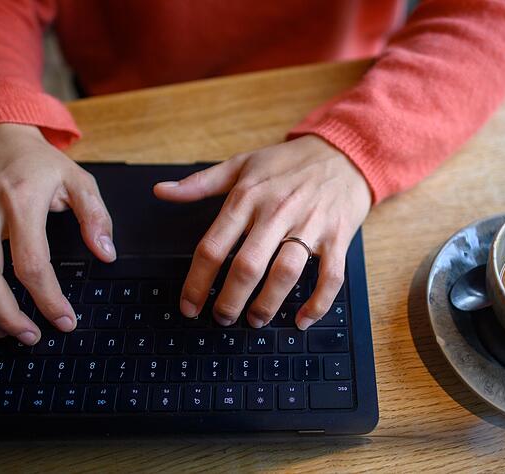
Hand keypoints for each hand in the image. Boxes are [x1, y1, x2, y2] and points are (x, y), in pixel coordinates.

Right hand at [0, 123, 115, 344]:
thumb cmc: (36, 163)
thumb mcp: (78, 180)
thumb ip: (96, 216)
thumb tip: (106, 253)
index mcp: (22, 199)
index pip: (32, 261)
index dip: (48, 299)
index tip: (64, 321)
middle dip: (6, 316)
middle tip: (30, 336)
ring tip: (3, 329)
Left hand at [154, 135, 371, 329]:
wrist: (343, 151)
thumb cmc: (288, 162)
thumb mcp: (241, 164)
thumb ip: (199, 182)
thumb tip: (161, 191)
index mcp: (248, 196)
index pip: (213, 246)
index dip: (196, 282)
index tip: (189, 306)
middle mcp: (277, 211)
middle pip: (247, 266)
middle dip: (230, 301)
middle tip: (221, 319)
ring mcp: (310, 225)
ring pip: (285, 273)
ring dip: (267, 304)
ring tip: (255, 320)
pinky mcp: (338, 236)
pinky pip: (330, 277)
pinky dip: (317, 304)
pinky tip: (301, 320)